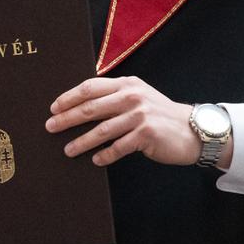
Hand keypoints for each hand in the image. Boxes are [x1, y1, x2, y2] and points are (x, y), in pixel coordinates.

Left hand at [46, 75, 231, 169]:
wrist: (192, 129)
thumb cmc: (160, 115)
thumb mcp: (139, 97)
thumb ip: (116, 96)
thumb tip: (82, 106)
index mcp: (127, 83)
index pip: (90, 87)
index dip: (69, 97)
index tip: (54, 107)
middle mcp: (132, 96)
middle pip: (91, 107)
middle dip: (67, 118)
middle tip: (51, 127)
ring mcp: (139, 115)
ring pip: (101, 129)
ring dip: (82, 141)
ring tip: (68, 150)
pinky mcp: (146, 134)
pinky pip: (118, 147)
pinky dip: (105, 155)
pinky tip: (96, 160)